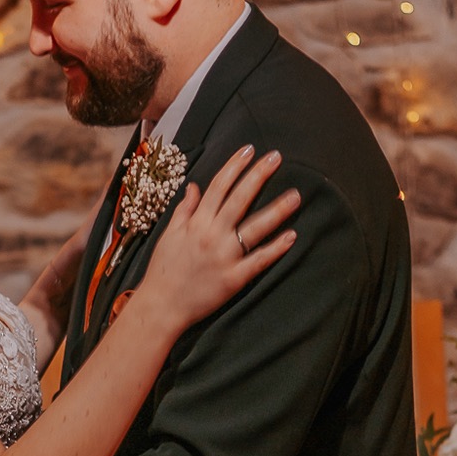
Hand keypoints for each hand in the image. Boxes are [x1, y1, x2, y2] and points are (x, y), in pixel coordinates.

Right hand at [141, 147, 299, 332]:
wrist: (161, 305)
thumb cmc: (164, 269)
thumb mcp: (170, 234)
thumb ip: (184, 209)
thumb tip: (194, 186)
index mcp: (196, 222)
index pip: (219, 186)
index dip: (235, 165)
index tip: (250, 150)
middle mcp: (212, 235)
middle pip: (239, 199)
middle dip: (258, 175)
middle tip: (277, 157)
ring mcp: (225, 256)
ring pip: (254, 228)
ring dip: (276, 210)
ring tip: (295, 196)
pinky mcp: (234, 278)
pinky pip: (259, 260)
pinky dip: (276, 248)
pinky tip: (292, 236)